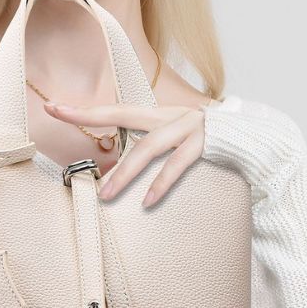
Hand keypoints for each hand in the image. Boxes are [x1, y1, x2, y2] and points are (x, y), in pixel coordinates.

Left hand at [43, 100, 206, 206]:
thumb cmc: (208, 145)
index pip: (114, 109)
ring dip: (125, 173)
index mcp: (159, 114)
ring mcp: (188, 126)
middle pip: (122, 113)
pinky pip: (178, 165)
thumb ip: (150, 149)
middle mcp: (170, 115)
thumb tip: (118, 171)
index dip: (84, 110)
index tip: (52, 106)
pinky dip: (161, 183)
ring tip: (106, 195)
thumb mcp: (175, 142)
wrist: (254, 139)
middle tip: (59, 117)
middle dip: (89, 115)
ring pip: (148, 147)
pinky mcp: (205, 143)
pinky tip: (147, 201)